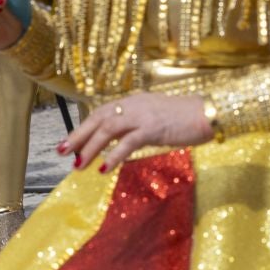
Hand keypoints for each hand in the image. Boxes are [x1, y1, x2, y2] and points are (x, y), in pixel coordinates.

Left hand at [59, 91, 213, 171]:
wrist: (208, 113)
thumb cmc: (188, 118)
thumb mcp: (158, 117)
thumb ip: (139, 125)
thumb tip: (123, 140)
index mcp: (135, 101)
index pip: (102, 112)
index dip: (84, 127)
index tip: (70, 142)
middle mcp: (134, 104)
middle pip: (98, 118)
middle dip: (78, 136)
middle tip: (61, 152)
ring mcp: (143, 115)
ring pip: (107, 130)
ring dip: (90, 148)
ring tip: (78, 165)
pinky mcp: (153, 128)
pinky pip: (127, 143)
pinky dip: (112, 156)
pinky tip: (104, 169)